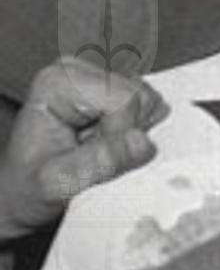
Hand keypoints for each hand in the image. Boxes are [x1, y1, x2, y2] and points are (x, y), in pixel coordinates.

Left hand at [0, 61, 167, 238]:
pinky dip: (133, 131)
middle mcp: (78, 71)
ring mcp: (97, 78)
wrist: (22, 198)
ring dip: (129, 134)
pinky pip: (148, 106)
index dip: (117, 134)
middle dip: (124, 134)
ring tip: (94, 150)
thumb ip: (99, 163)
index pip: (123, 98)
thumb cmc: (27, 189)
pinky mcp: (112, 89)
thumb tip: (142, 142)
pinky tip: (105, 142)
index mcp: (59, 82)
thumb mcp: (56, 184)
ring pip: (148, 100)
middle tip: (90, 155)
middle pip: (139, 95)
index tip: (90, 158)